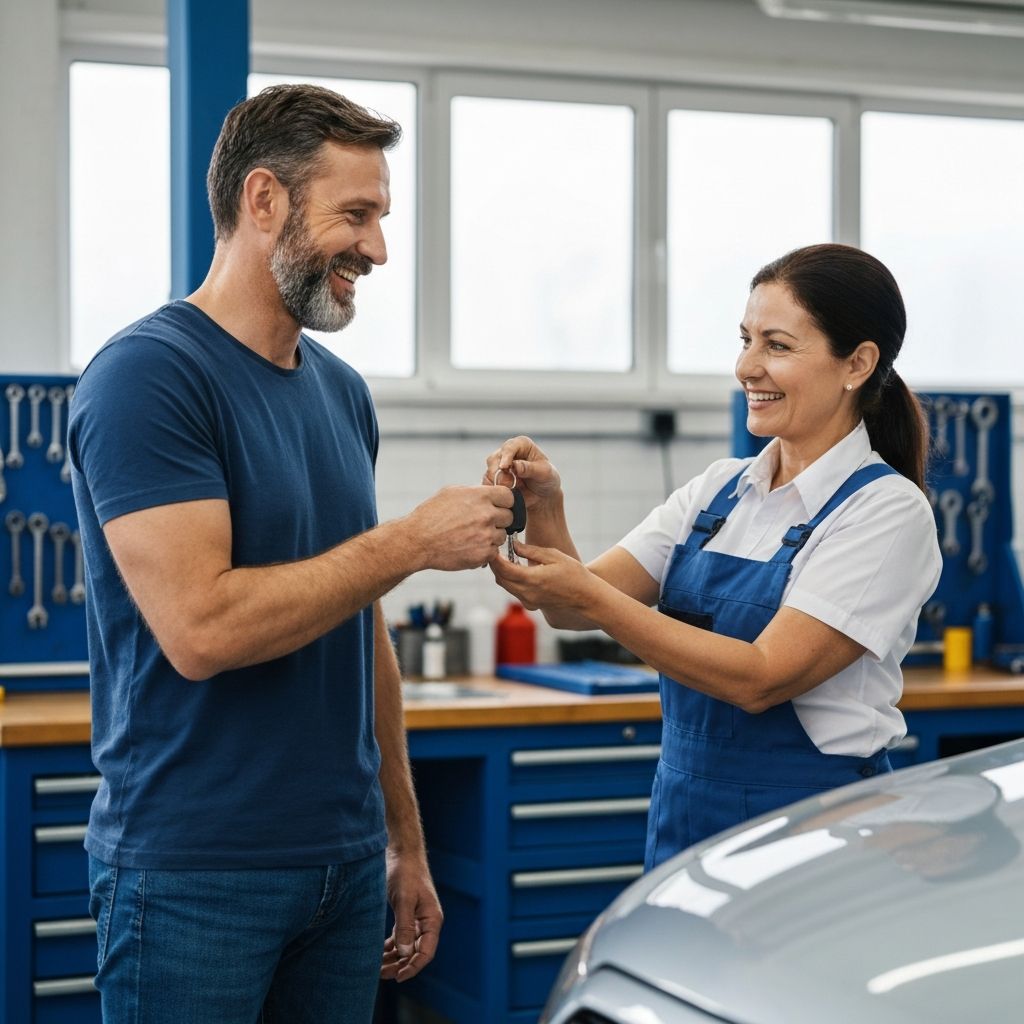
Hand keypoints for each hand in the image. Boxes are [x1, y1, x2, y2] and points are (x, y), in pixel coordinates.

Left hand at [380, 848, 442, 982]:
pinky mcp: (407, 914)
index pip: (426, 952)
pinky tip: (379, 952)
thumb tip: (403, 953)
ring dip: (394, 958)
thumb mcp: (404, 899)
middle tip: (380, 974)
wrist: (401, 852)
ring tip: (377, 967)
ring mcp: (417, 919)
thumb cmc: (405, 872)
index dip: (413, 967)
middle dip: (400, 965)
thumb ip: (404, 926)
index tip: (397, 977)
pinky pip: (401, 937)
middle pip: (415, 952)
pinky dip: (391, 946)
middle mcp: (427, 922)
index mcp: (432, 919)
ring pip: (407, 946)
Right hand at [407, 485, 512, 570]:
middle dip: (498, 520)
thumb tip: (489, 493)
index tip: (497, 507)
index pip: (509, 497)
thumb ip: (475, 492)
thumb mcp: (451, 493)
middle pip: (509, 517)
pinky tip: (468, 547)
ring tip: (471, 536)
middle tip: (481, 523)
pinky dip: (484, 551)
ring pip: (502, 535)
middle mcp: (487, 515)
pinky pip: (493, 551)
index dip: (503, 502)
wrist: (418, 541)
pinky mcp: (483, 554)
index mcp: (481, 496)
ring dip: (491, 536)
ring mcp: (486, 536)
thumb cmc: (431, 516)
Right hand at [483, 436, 561, 511]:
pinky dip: (494, 491)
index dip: (506, 457)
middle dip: (500, 474)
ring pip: (489, 473)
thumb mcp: (544, 473)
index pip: (509, 447)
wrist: (543, 495)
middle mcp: (507, 452)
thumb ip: (530, 468)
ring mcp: (498, 465)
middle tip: (510, 485)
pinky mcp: (493, 479)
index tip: (504, 467)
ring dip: (497, 484)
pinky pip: (488, 484)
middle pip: (494, 459)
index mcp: (521, 444)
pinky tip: (503, 496)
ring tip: (511, 491)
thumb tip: (515, 465)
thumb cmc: (546, 479)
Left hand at [489, 539, 597, 612]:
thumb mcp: (554, 556)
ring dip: (502, 573)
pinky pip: (514, 591)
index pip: (503, 569)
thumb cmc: (574, 574)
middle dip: (495, 565)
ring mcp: (529, 601)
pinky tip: (517, 569)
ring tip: (505, 557)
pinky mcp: (532, 604)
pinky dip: (510, 580)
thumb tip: (513, 545)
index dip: (494, 558)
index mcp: (532, 579)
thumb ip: (531, 550)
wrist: (587, 597)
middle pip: (500, 579)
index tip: (491, 547)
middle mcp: (527, 593)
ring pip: (506, 586)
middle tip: (495, 550)